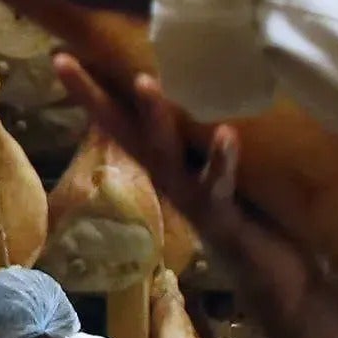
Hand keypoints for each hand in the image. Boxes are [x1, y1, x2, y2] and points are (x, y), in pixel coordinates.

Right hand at [52, 57, 315, 320]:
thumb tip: (212, 81)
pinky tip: (225, 133)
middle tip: (67, 62)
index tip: (60, 57)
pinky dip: (222, 160)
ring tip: (144, 81)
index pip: (124, 119)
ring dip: (154, 120)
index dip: (92, 90)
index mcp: (169, 162)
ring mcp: (192, 199)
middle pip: (126, 132)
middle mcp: (171, 178)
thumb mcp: (226, 167)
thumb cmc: (255, 214)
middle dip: (95, 98)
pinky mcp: (222, 218)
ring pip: (165, 156)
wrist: (277, 281)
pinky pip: (218, 185)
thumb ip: (212, 134)